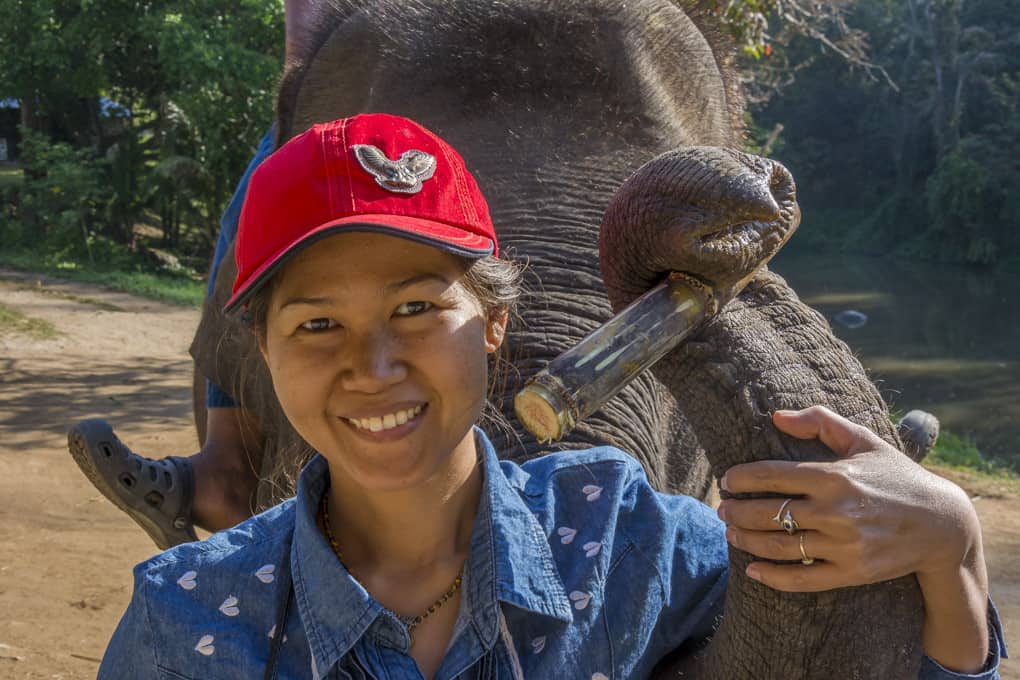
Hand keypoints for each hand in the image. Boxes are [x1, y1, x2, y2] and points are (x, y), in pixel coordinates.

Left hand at [716, 406, 979, 591]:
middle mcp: (837, 511)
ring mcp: (844, 545)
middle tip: (722, 510)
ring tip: (731, 533)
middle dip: (737, 512)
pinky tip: (752, 570)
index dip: (742, 478)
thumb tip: (776, 416)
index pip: (773, 475)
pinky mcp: (853, 573)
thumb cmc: (896, 476)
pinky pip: (803, 579)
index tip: (726, 481)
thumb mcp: (864, 441)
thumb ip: (820, 422)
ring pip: (779, 545)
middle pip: (768, 513)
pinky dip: (773, 577)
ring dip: (747, 541)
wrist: (943, 525)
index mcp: (835, 476)